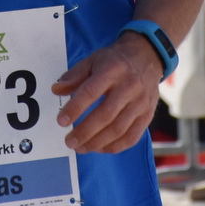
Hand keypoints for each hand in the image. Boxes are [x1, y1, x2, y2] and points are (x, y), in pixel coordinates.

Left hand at [52, 33, 163, 152]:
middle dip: (85, 132)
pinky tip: (100, 148)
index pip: (91, 92)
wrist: (148, 57)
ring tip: (81, 147)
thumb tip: (56, 90)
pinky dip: (115, 147)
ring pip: (119, 129)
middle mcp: (129, 86)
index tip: (61, 121)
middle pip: (106, 115)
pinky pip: (132, 137)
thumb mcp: (93, 60)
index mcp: (112, 70)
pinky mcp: (148, 115)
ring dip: (97, 142)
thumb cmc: (116, 61)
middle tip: (69, 141)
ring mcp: (141, 103)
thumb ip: (74, 76)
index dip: (75, 108)